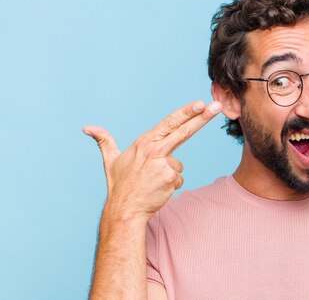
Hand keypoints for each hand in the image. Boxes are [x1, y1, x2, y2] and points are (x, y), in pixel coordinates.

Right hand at [83, 100, 221, 220]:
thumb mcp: (110, 160)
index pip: (169, 122)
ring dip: (170, 174)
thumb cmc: (120, 185)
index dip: (186, 112)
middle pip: (184, 130)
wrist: (125, 209)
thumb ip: (104, 141)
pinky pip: (178, 178)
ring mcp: (163, 163)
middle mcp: (155, 150)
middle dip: (202, 117)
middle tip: (217, 106)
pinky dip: (170, 184)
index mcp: (144, 142)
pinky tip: (158, 189)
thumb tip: (87, 128)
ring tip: (153, 182)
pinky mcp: (170, 177)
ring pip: (178, 164)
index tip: (200, 103)